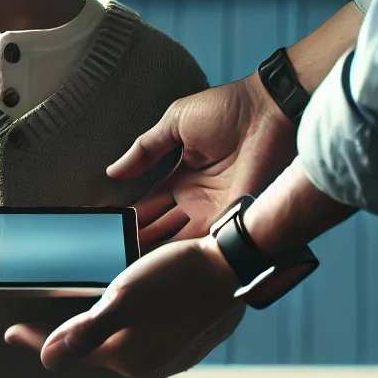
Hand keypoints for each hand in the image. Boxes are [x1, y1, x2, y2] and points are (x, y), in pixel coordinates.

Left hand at [4, 236, 238, 377]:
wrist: (233, 268)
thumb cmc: (177, 279)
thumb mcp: (126, 299)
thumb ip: (87, 331)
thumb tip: (47, 360)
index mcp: (129, 357)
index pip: (71, 351)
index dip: (36, 339)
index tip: (9, 333)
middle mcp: (148, 361)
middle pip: (94, 350)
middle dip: (65, 337)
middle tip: (37, 324)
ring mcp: (169, 350)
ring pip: (118, 341)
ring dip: (93, 327)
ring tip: (71, 312)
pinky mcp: (183, 334)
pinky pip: (138, 331)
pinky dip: (119, 320)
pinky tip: (118, 304)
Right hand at [117, 74, 296, 249]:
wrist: (269, 113)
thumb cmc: (224, 110)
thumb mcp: (174, 124)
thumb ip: (144, 150)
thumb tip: (112, 172)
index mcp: (182, 175)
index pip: (150, 202)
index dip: (130, 214)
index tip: (108, 227)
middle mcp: (196, 198)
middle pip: (162, 226)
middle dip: (140, 239)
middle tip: (114, 254)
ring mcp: (214, 210)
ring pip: (179, 239)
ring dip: (158, 252)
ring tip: (129, 265)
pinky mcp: (232, 218)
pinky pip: (205, 242)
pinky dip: (186, 254)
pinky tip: (163, 267)